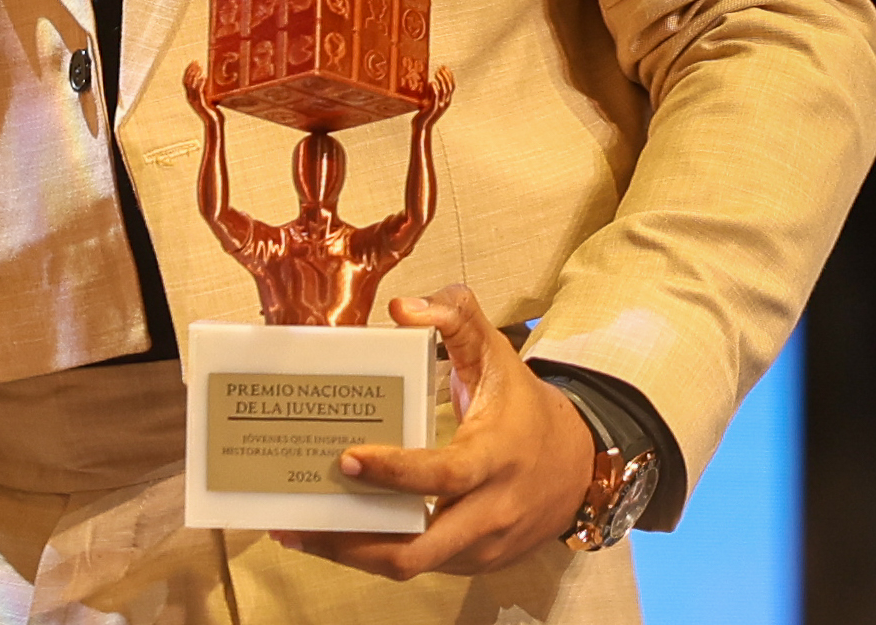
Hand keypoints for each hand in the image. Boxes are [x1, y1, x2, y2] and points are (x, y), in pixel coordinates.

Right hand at [184, 61, 220, 119]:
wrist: (214, 122)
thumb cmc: (212, 110)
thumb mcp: (208, 96)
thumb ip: (206, 88)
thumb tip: (209, 77)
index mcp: (191, 95)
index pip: (186, 80)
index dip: (189, 70)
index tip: (194, 61)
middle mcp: (190, 98)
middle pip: (187, 80)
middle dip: (191, 69)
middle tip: (197, 61)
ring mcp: (195, 101)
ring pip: (191, 84)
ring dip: (195, 74)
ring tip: (200, 67)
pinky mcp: (200, 104)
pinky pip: (198, 91)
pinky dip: (200, 82)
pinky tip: (204, 76)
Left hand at [273, 284, 590, 579]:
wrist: (577, 465)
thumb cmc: (524, 407)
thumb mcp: (497, 354)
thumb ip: (455, 318)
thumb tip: (402, 308)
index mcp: (496, 458)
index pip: (444, 476)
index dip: (395, 473)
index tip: (346, 460)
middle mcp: (491, 511)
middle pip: (419, 549)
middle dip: (354, 541)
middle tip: (299, 517)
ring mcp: (482, 547)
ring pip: (412, 565)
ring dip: (353, 553)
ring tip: (298, 530)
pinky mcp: (472, 564)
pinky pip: (419, 565)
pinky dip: (374, 554)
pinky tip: (335, 535)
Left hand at [414, 64, 455, 123]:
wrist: (422, 126)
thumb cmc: (425, 113)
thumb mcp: (431, 101)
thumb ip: (432, 93)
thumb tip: (431, 82)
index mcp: (446, 100)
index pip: (452, 86)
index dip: (450, 76)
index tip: (445, 67)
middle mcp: (445, 102)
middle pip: (450, 86)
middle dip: (446, 75)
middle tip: (440, 68)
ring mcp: (440, 105)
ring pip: (445, 90)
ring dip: (442, 79)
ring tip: (436, 73)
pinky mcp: (433, 108)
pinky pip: (436, 97)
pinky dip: (435, 88)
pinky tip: (432, 82)